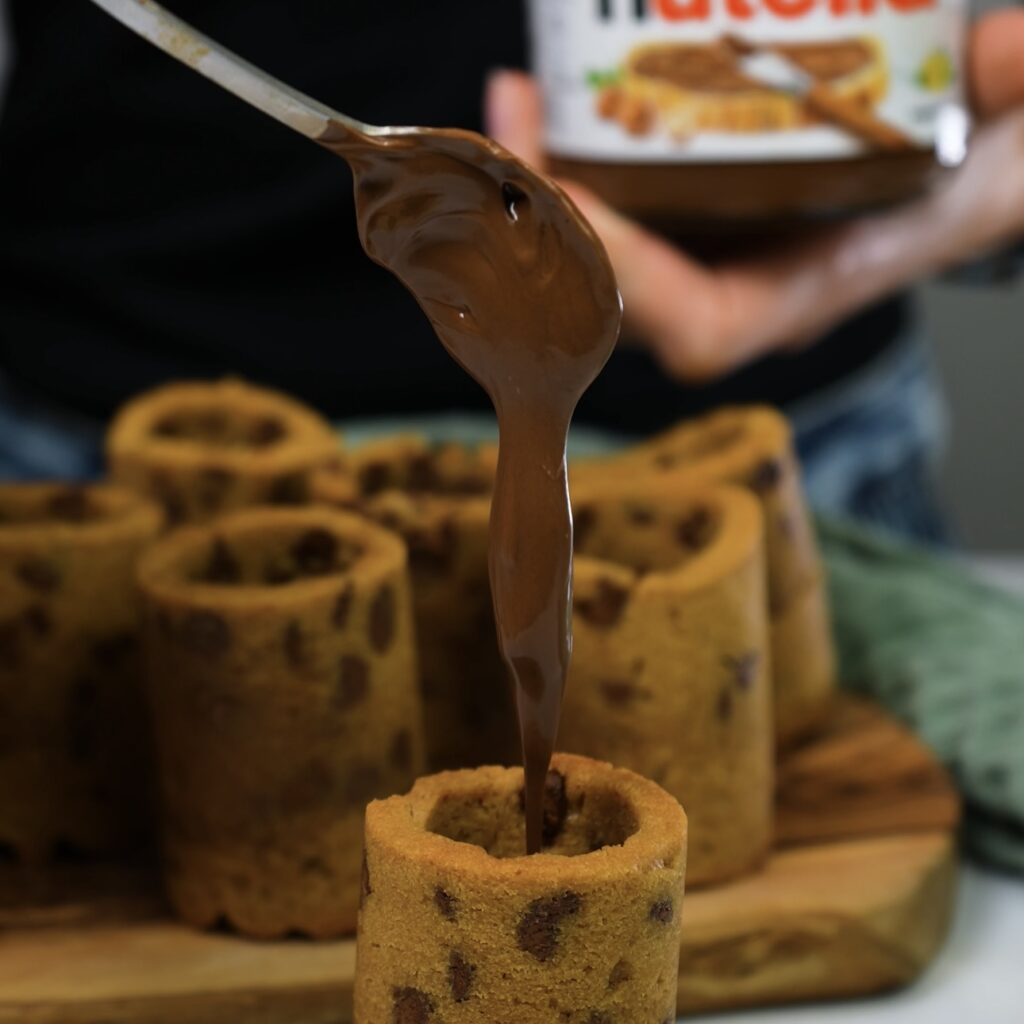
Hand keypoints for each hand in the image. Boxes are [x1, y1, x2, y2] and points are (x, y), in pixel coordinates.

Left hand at [486, 10, 1023, 381]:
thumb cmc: (978, 167)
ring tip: (515, 104)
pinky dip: (561, 170)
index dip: (631, 278)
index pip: (697, 323)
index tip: (578, 196)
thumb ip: (1020, 100)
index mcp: (802, 292)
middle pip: (618, 293)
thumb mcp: (1012, 143)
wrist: (963, 163)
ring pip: (596, 255)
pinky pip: (601, 215)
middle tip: (518, 120)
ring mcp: (700, 256)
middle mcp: (735, 287)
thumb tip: (1019, 57)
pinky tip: (541, 101)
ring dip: (541, 193)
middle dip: (554, 220)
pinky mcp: (681, 219)